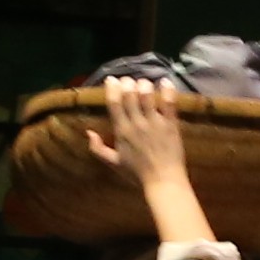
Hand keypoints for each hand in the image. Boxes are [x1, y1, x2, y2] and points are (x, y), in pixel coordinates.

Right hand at [86, 75, 213, 246]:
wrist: (163, 181)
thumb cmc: (137, 173)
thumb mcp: (113, 163)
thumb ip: (98, 148)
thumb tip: (88, 132)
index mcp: (121, 131)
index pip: (114, 104)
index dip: (112, 89)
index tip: (112, 79)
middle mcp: (137, 124)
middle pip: (130, 96)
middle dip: (128, 83)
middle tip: (128, 80)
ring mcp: (155, 123)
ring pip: (147, 96)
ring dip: (144, 85)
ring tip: (144, 82)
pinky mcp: (171, 125)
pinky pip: (169, 104)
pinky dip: (167, 91)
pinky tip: (165, 82)